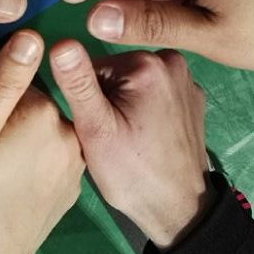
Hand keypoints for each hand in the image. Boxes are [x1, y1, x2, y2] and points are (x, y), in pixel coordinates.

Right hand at [0, 31, 84, 253]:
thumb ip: (2, 83)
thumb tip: (31, 36)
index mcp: (47, 115)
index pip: (22, 79)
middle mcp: (72, 135)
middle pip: (35, 102)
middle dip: (9, 117)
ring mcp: (76, 162)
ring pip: (43, 127)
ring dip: (22, 137)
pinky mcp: (74, 184)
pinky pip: (52, 152)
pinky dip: (34, 158)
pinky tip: (14, 181)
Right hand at [50, 42, 213, 249]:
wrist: (179, 209)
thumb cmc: (132, 172)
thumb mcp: (95, 127)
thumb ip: (77, 82)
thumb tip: (60, 43)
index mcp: (148, 62)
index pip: (94, 65)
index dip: (87, 97)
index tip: (97, 125)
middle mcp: (173, 61)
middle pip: (116, 71)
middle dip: (107, 98)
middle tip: (112, 134)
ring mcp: (187, 80)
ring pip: (134, 81)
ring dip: (125, 103)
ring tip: (129, 137)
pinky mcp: (193, 99)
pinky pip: (155, 93)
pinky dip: (147, 109)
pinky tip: (148, 136)